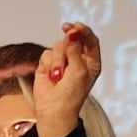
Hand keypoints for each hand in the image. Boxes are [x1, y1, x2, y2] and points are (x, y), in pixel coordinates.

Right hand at [33, 22, 100, 136]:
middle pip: (72, 40)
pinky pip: (46, 55)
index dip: (83, 31)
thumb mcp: (79, 71)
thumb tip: (72, 34)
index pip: (89, 40)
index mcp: (91, 61)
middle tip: (65, 44)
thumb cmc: (71, 95)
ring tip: (58, 76)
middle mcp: (77, 59)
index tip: (74, 27)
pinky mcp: (47, 66)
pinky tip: (50, 77)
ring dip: (57, 61)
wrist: (53, 110)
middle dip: (67, 45)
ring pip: (57, 47)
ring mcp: (62, 62)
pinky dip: (48, 65)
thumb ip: (75, 51)